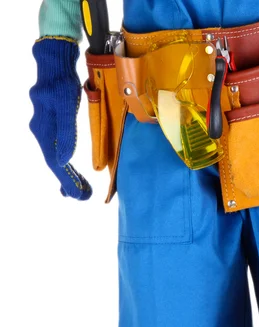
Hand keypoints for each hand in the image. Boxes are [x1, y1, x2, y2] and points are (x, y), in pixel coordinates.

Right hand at [30, 37, 91, 199]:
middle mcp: (42, 132)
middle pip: (56, 163)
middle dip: (69, 182)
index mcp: (44, 131)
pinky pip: (57, 148)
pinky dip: (64, 162)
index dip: (67, 180)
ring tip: (79, 191)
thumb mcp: (66, 106)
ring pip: (56, 157)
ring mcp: (46, 128)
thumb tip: (62, 161)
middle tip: (83, 198)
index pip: (56, 162)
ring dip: (68, 174)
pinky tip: (68, 170)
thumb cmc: (61, 84)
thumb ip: (66, 133)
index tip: (79, 195)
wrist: (53, 64)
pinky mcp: (52, 123)